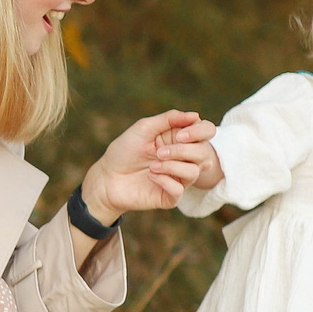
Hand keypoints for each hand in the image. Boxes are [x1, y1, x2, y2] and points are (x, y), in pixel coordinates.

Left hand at [79, 111, 218, 222]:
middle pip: (204, 152)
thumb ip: (169, 119)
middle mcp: (184, 158)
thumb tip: (196, 115)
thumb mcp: (144, 128)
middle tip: (159, 153)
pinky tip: (151, 176)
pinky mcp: (171, 196)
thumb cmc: (124, 151)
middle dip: (182, 151)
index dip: (199, 132)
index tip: (179, 135)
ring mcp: (179, 177)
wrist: (106, 177)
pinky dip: (165, 180)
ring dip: (172, 166)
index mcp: (180, 139)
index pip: (206, 131)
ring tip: (152, 166)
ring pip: (194, 172)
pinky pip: (180, 189)